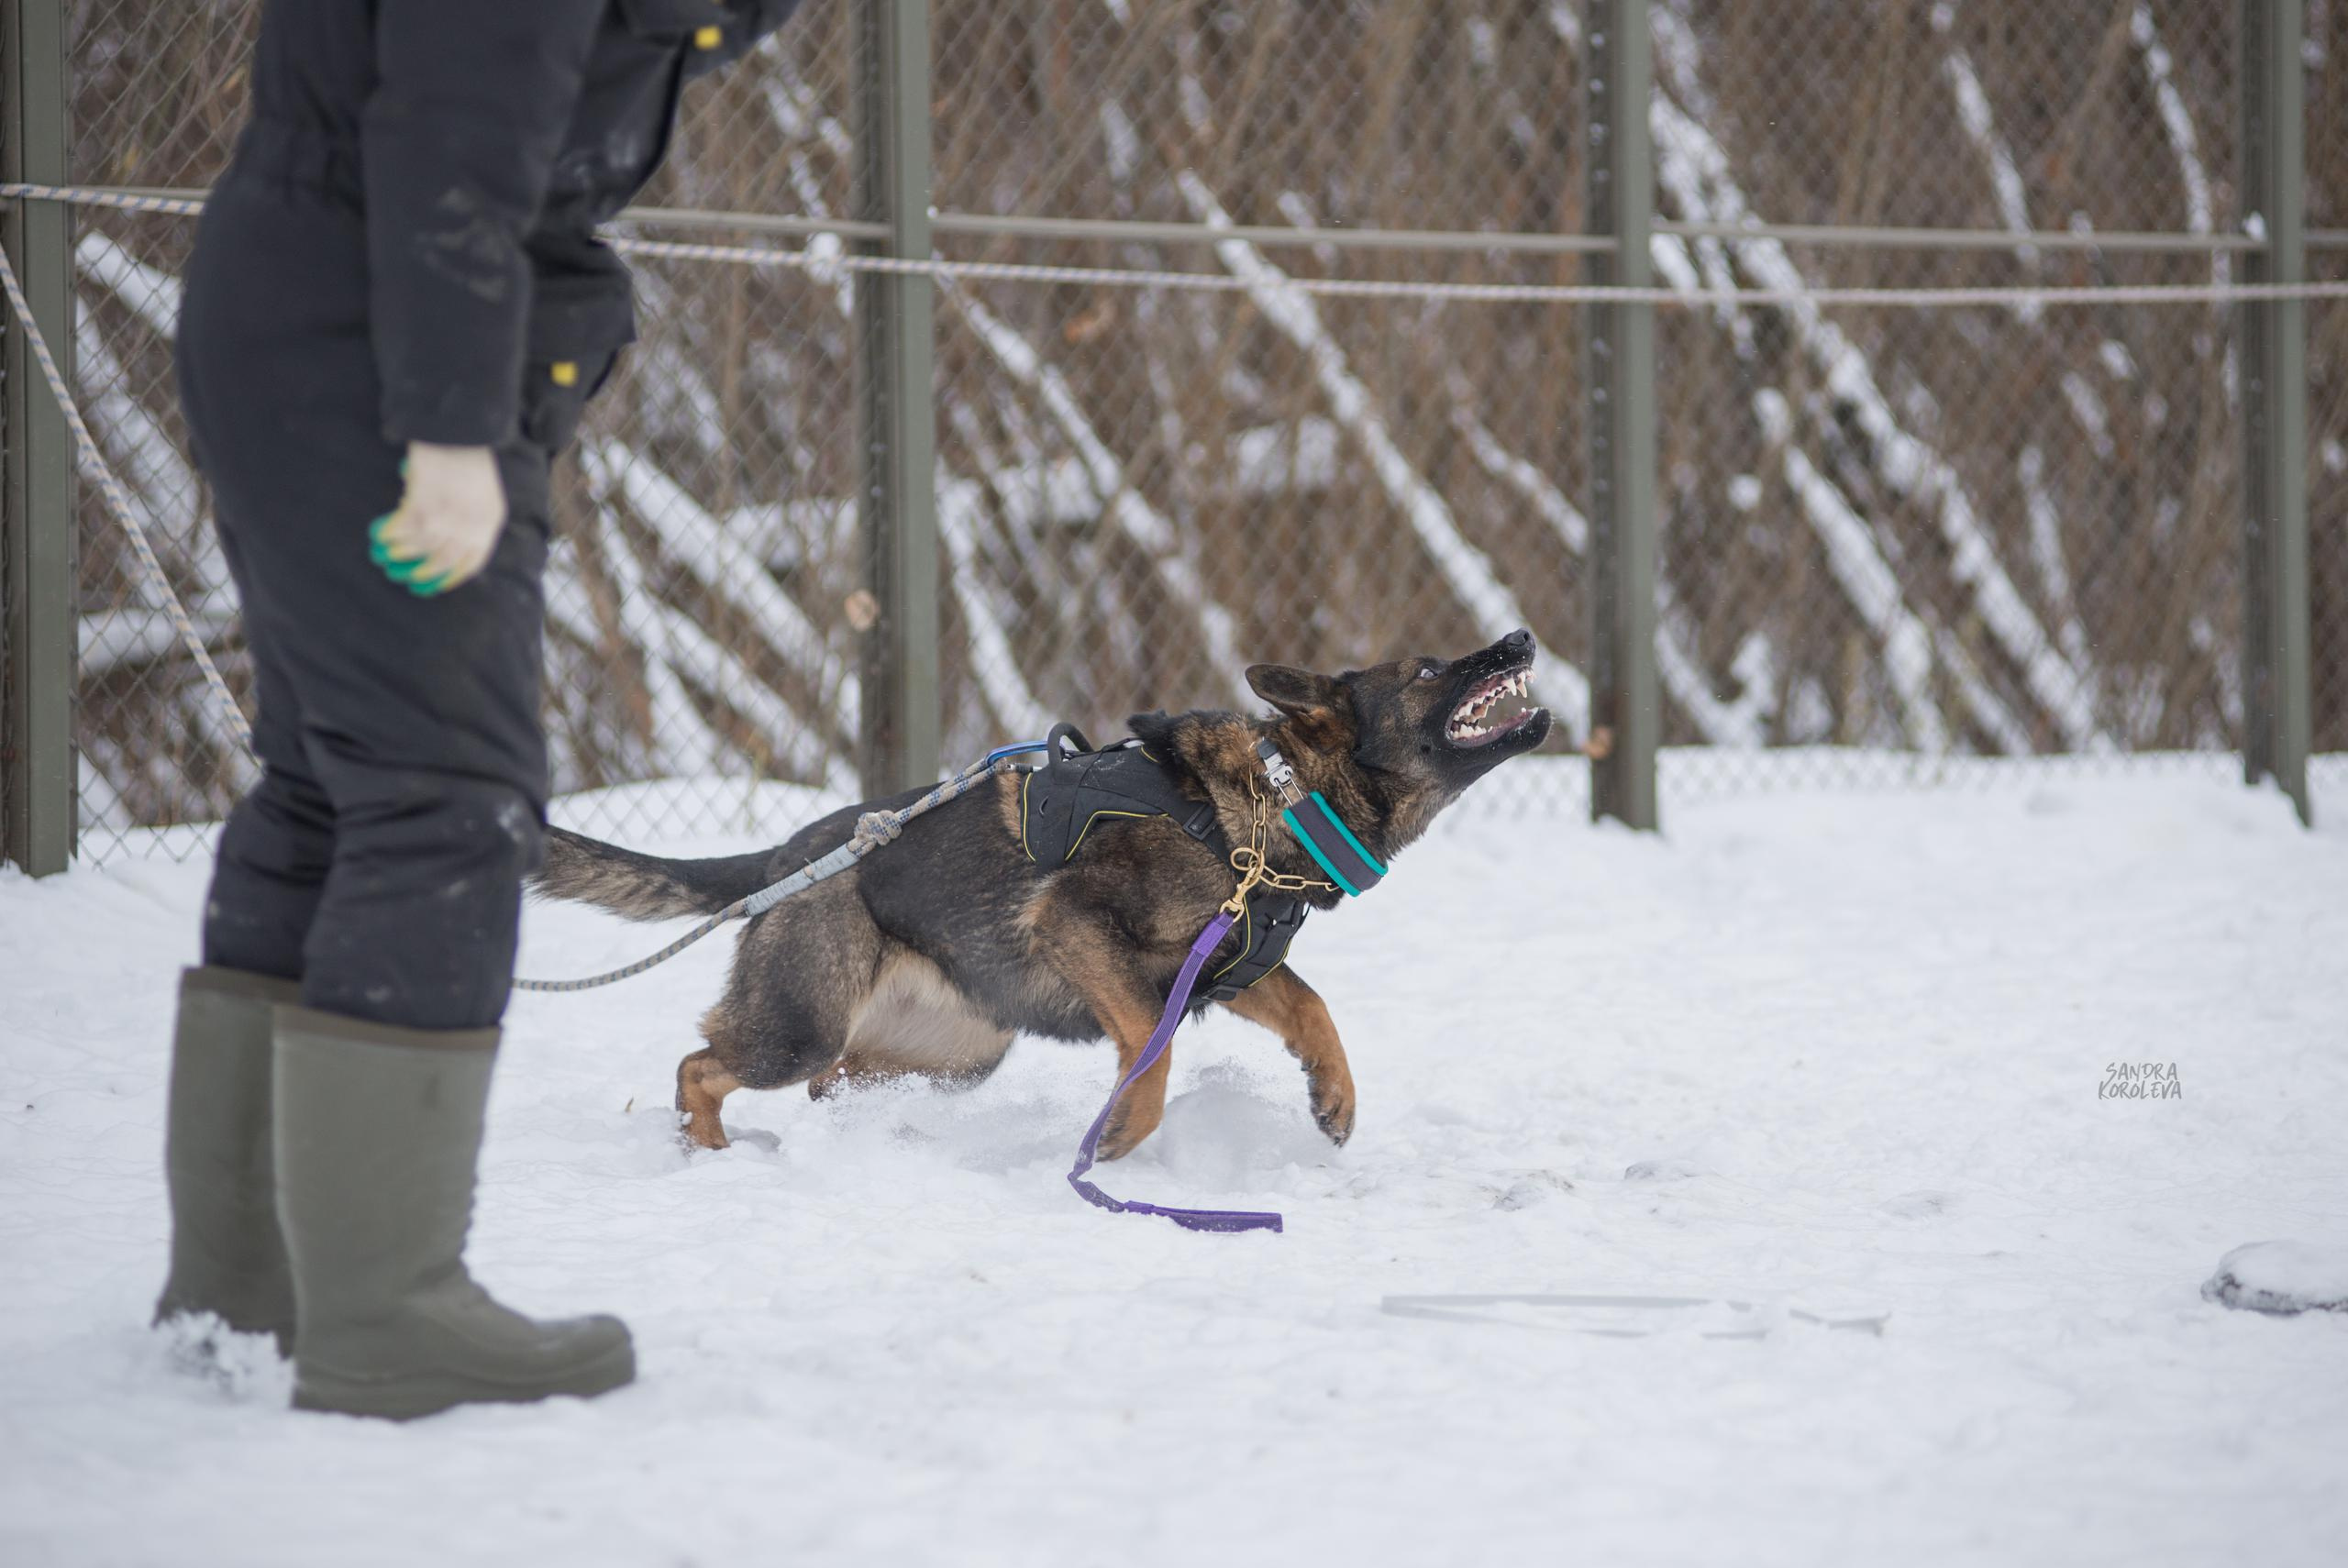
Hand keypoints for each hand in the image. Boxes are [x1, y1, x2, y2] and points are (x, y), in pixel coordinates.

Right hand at [367, 443, 507, 595]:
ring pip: (420, 548)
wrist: (458, 428)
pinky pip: (402, 529)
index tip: (437, 585)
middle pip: (444, 561)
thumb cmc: (468, 456)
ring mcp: (447, 517)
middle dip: (422, 573)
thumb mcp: (483, 492)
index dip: (452, 577)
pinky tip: (380, 535)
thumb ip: (470, 518)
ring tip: (388, 556)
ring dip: (401, 554)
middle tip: (405, 577)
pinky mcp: (423, 505)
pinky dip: (389, 534)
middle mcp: (471, 525)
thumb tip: (443, 537)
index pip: (472, 562)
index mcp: (489, 522)